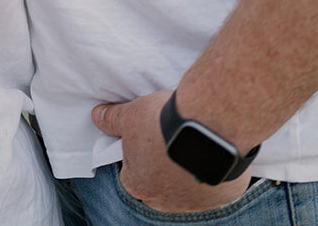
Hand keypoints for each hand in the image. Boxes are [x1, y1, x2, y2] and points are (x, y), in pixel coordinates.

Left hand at [93, 91, 252, 214]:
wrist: (207, 128)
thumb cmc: (164, 124)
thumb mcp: (131, 115)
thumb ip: (113, 119)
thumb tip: (97, 116)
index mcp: (138, 184)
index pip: (129, 175)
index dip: (135, 156)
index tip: (144, 140)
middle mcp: (165, 200)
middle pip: (157, 185)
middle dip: (160, 166)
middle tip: (167, 140)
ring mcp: (194, 202)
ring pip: (185, 188)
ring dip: (186, 170)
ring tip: (190, 142)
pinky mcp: (219, 197)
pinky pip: (212, 187)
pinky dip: (209, 170)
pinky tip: (210, 150)